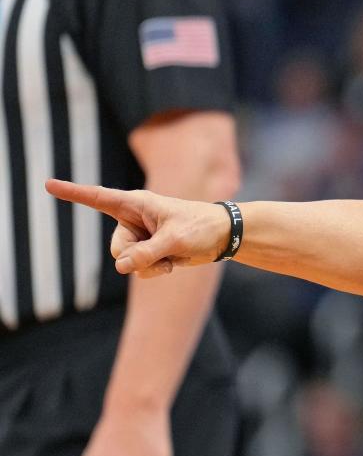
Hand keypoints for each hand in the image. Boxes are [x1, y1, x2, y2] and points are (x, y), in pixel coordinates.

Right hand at [45, 179, 228, 277]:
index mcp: (136, 204)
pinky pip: (140, 270)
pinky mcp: (149, 251)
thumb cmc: (201, 227)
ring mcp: (140, 237)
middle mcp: (134, 219)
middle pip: (117, 248)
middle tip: (162, 250)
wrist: (222, 237)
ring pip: (127, 262)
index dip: (72, 192)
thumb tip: (121, 267)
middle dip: (137, 256)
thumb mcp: (174, 239)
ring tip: (172, 255)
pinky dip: (156, 270)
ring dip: (150, 266)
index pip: (98, 198)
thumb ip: (146, 253)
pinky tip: (173, 262)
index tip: (48, 184)